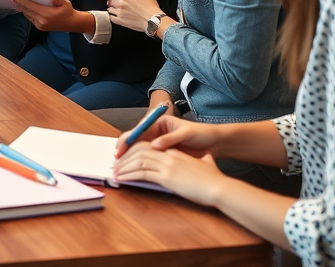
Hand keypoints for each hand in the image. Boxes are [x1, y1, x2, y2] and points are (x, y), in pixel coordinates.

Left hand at [3, 0, 91, 32]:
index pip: (28, 4)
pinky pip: (30, 17)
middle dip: (16, 1)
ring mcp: (40, 25)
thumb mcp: (66, 3)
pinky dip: (26, 11)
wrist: (72, 24)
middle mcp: (41, 21)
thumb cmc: (68, 11)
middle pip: (25, 9)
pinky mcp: (40, 27)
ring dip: (21, 6)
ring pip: (26, 14)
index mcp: (46, 14)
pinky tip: (24, 6)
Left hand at [98, 0, 161, 31]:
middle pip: (109, 2)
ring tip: (118, 10)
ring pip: (110, 10)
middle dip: (110, 2)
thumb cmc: (150, 6)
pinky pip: (112, 18)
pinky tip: (116, 16)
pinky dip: (112, 17)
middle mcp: (120, 4)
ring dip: (112, 9)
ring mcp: (120, 14)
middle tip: (114, 3)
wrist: (153, 20)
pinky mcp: (121, 22)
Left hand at [112, 143, 227, 207]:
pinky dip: (129, 176)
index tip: (125, 158)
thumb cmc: (215, 179)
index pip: (148, 146)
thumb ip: (203, 161)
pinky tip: (122, 180)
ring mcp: (167, 165)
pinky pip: (142, 173)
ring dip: (124, 167)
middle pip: (139, 151)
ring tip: (115, 173)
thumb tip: (207, 160)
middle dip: (125, 158)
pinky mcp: (167, 177)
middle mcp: (168, 156)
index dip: (134, 151)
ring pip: (138, 161)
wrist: (220, 187)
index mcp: (174, 152)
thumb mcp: (207, 165)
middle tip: (115, 165)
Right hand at [113, 114, 218, 159]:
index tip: (121, 150)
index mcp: (159, 122)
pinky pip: (148, 156)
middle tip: (116, 161)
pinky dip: (139, 162)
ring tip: (121, 167)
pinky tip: (134, 169)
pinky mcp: (163, 151)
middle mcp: (156, 131)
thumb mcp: (186, 134)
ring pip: (139, 149)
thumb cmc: (201, 133)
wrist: (215, 141)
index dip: (127, 140)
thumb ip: (170, 138)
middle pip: (135, 139)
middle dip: (124, 149)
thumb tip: (153, 145)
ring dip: (129, 157)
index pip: (138, 130)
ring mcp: (159, 141)